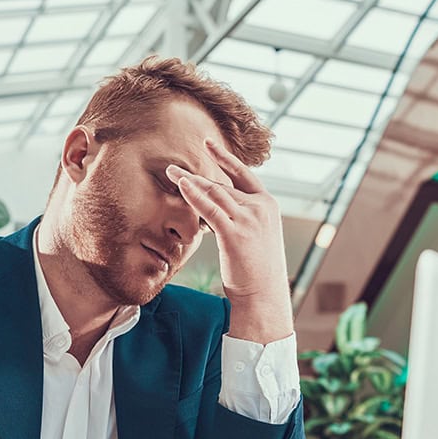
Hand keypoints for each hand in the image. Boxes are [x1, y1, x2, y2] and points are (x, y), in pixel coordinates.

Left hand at [166, 139, 292, 343]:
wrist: (264, 294)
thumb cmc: (257, 271)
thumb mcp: (255, 237)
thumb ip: (242, 218)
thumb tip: (219, 212)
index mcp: (267, 205)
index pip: (243, 175)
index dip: (224, 158)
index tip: (208, 144)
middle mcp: (260, 208)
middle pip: (223, 184)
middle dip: (196, 174)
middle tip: (172, 166)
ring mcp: (249, 219)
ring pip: (215, 193)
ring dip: (190, 181)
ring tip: (170, 172)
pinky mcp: (235, 233)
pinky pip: (210, 209)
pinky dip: (195, 195)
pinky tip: (181, 186)